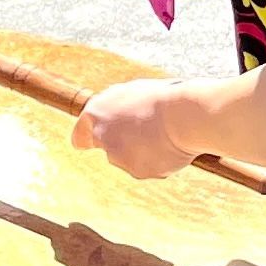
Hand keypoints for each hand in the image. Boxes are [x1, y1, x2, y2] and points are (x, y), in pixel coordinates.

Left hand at [72, 78, 201, 178]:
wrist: (185, 114)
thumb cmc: (165, 97)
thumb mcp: (136, 94)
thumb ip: (119, 110)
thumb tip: (116, 119)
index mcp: (97, 112)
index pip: (80, 136)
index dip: (88, 140)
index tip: (92, 143)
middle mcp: (102, 136)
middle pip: (110, 148)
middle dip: (126, 144)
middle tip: (149, 130)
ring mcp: (117, 156)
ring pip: (131, 159)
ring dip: (146, 151)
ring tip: (167, 133)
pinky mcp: (136, 171)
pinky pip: (149, 167)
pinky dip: (160, 160)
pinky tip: (172, 146)